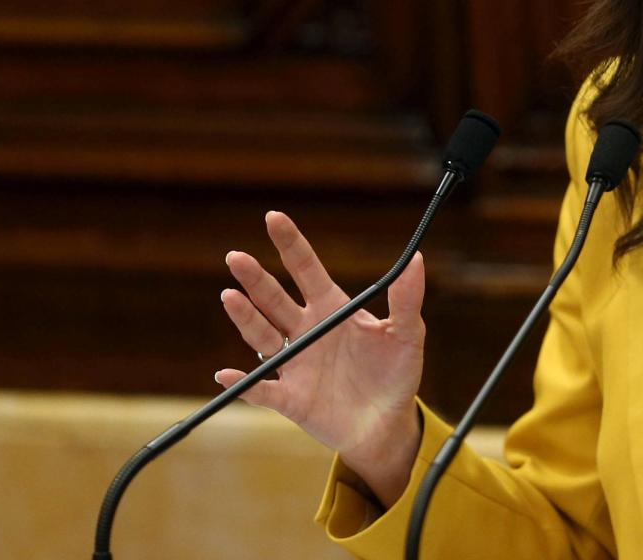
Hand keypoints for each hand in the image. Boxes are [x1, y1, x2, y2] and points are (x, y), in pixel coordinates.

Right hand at [215, 211, 425, 505]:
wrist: (388, 424)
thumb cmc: (397, 374)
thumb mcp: (408, 335)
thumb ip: (407, 299)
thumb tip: (417, 260)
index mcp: (333, 310)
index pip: (307, 270)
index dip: (291, 244)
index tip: (273, 218)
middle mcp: (308, 331)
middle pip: (275, 299)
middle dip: (256, 279)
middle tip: (236, 257)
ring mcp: (296, 364)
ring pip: (263, 335)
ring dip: (246, 318)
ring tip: (230, 297)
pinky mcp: (290, 398)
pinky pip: (261, 389)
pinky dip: (243, 383)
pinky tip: (226, 373)